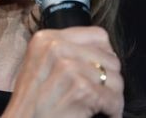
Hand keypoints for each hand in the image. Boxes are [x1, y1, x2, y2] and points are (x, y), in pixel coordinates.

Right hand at [2, 26, 123, 117]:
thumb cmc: (31, 102)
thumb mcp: (40, 64)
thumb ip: (64, 52)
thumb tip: (100, 52)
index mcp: (46, 38)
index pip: (98, 35)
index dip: (105, 55)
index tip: (102, 70)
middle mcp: (56, 48)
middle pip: (109, 58)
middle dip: (110, 78)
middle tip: (103, 92)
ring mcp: (69, 68)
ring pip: (114, 78)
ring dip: (113, 96)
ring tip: (103, 105)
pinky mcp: (81, 89)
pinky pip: (113, 98)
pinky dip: (113, 110)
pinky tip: (105, 114)